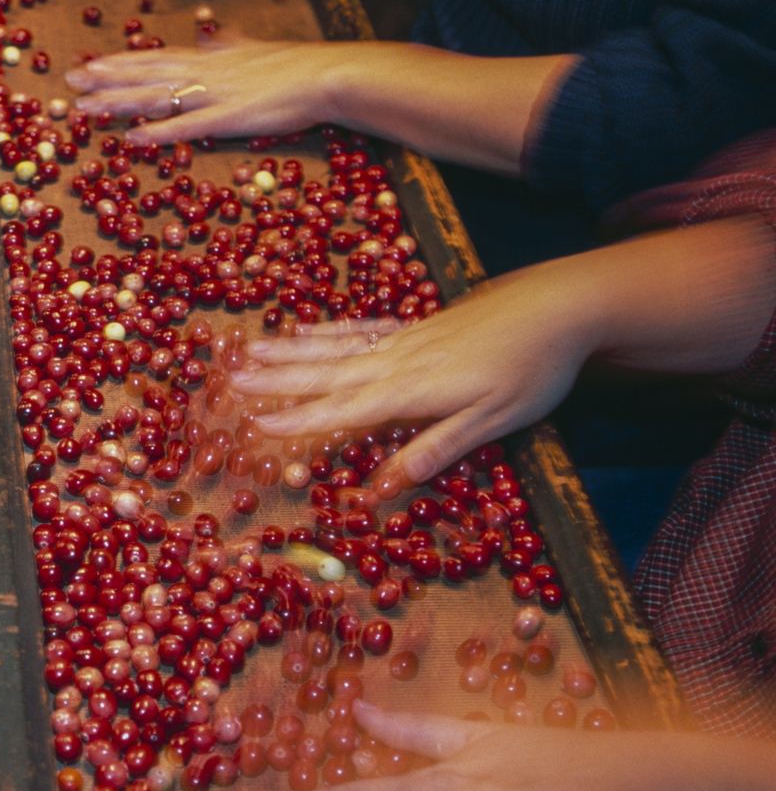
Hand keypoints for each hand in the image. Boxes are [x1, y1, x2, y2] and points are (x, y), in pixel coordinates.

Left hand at [68, 32, 344, 144]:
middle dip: (106, 79)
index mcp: (209, 58)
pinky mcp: (228, 118)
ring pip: (156, 97)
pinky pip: (187, 126)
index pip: (156, 58)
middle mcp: (204, 72)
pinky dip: (158, 132)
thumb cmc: (296, 66)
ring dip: (119, 104)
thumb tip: (216, 35)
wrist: (327, 74)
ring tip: (85, 109)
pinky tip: (133, 138)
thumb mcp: (256, 48)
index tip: (91, 63)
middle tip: (69, 82)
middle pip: (146, 75)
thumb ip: (231, 44)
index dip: (121, 62)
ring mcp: (214, 94)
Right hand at [227, 269, 599, 484]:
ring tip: (251, 349)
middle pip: (327, 373)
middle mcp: (398, 361)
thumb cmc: (533, 371)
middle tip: (232, 381)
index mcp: (412, 390)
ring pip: (336, 348)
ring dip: (291, 351)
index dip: (299, 421)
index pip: (343, 409)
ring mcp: (406, 338)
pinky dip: (329, 331)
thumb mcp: (494, 421)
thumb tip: (384, 485)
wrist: (559, 305)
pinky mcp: (419, 324)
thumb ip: (437, 449)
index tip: (256, 426)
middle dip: (277, 380)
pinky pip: (361, 329)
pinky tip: (309, 330)